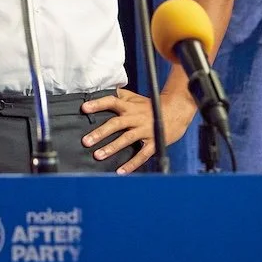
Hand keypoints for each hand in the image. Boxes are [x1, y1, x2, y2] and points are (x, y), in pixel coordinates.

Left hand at [80, 88, 197, 173]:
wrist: (176, 111)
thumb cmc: (150, 106)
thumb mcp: (135, 97)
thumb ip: (119, 95)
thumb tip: (101, 90)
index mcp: (129, 106)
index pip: (112, 102)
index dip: (98, 104)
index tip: (84, 108)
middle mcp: (136, 117)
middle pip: (116, 123)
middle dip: (100, 133)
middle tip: (86, 141)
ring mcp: (145, 130)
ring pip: (127, 139)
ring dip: (112, 148)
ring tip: (98, 155)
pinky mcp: (154, 141)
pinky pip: (142, 154)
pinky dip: (132, 164)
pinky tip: (120, 172)